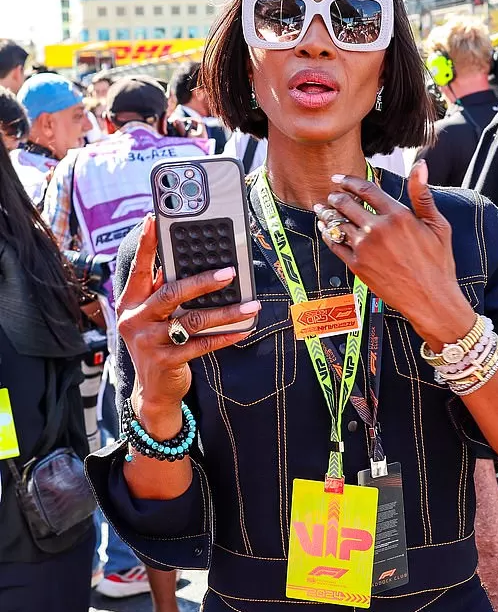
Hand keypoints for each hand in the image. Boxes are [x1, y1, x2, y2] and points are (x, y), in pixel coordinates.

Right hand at [116, 214, 259, 435]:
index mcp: (131, 303)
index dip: (147, 244)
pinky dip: (224, 337)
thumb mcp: (152, 318)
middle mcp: (135, 320)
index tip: (154, 219)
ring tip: (250, 306)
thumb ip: (163, 294)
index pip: (140, 269)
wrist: (153, 392)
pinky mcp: (165, 361)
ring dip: (225, 312)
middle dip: (202, 281)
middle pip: (171, 293)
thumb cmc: (158, 345)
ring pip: (192, 321)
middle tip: (229, 273)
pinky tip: (243, 330)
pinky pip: (200, 345)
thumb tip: (191, 266)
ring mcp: (148, 342)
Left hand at [317, 160, 473, 349]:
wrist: (431, 299)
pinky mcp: (358, 266)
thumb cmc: (438, 263)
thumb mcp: (437, 225)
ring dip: (327, 214)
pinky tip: (326, 231)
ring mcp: (365, 248)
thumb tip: (420, 165)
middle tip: (331, 195)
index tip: (339, 179)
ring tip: (321, 210)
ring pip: (337, 224)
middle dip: (335, 197)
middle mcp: (378, 229)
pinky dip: (328, 235)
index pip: (366, 190)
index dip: (349, 181)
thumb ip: (422, 195)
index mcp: (398, 215)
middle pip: (347, 204)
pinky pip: (335, 245)